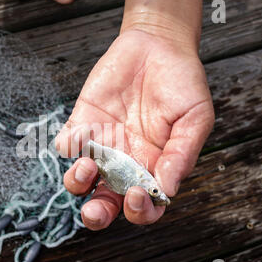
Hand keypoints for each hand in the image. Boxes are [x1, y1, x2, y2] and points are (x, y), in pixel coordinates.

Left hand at [55, 29, 213, 229]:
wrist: (157, 46)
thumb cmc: (181, 84)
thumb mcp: (194, 118)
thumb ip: (182, 154)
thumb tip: (167, 188)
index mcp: (153, 169)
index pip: (143, 207)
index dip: (139, 212)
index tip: (137, 193)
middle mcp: (124, 164)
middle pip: (105, 203)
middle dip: (96, 215)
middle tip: (95, 211)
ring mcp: (101, 146)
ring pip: (80, 180)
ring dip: (77, 183)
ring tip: (87, 165)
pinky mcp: (83, 123)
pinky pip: (66, 144)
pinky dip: (66, 145)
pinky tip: (79, 134)